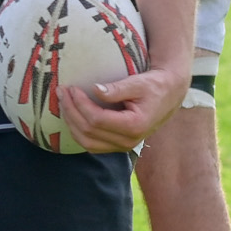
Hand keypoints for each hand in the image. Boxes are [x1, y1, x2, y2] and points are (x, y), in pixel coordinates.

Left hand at [62, 66, 187, 152]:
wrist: (168, 96)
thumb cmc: (154, 86)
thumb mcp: (138, 83)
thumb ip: (117, 89)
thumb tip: (95, 90)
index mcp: (135, 125)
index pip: (97, 119)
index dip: (80, 104)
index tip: (72, 88)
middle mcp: (129, 141)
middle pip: (88, 131)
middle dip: (70, 110)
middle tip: (62, 91)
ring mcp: (123, 146)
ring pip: (86, 142)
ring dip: (70, 122)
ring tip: (63, 102)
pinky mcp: (117, 146)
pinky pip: (91, 144)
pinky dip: (77, 131)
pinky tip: (71, 114)